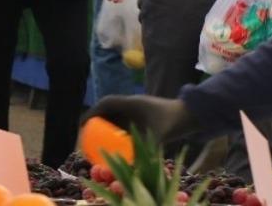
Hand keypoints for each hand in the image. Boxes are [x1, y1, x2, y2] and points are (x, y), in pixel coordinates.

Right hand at [85, 95, 199, 145]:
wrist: (189, 115)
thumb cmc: (173, 121)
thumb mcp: (158, 136)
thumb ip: (146, 151)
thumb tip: (135, 169)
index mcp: (132, 103)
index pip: (106, 103)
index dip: (92, 112)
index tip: (83, 125)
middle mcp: (132, 104)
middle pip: (108, 109)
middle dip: (95, 120)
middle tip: (86, 136)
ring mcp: (137, 109)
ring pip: (115, 115)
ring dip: (105, 125)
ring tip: (95, 141)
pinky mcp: (142, 116)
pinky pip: (124, 121)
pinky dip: (116, 129)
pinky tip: (115, 144)